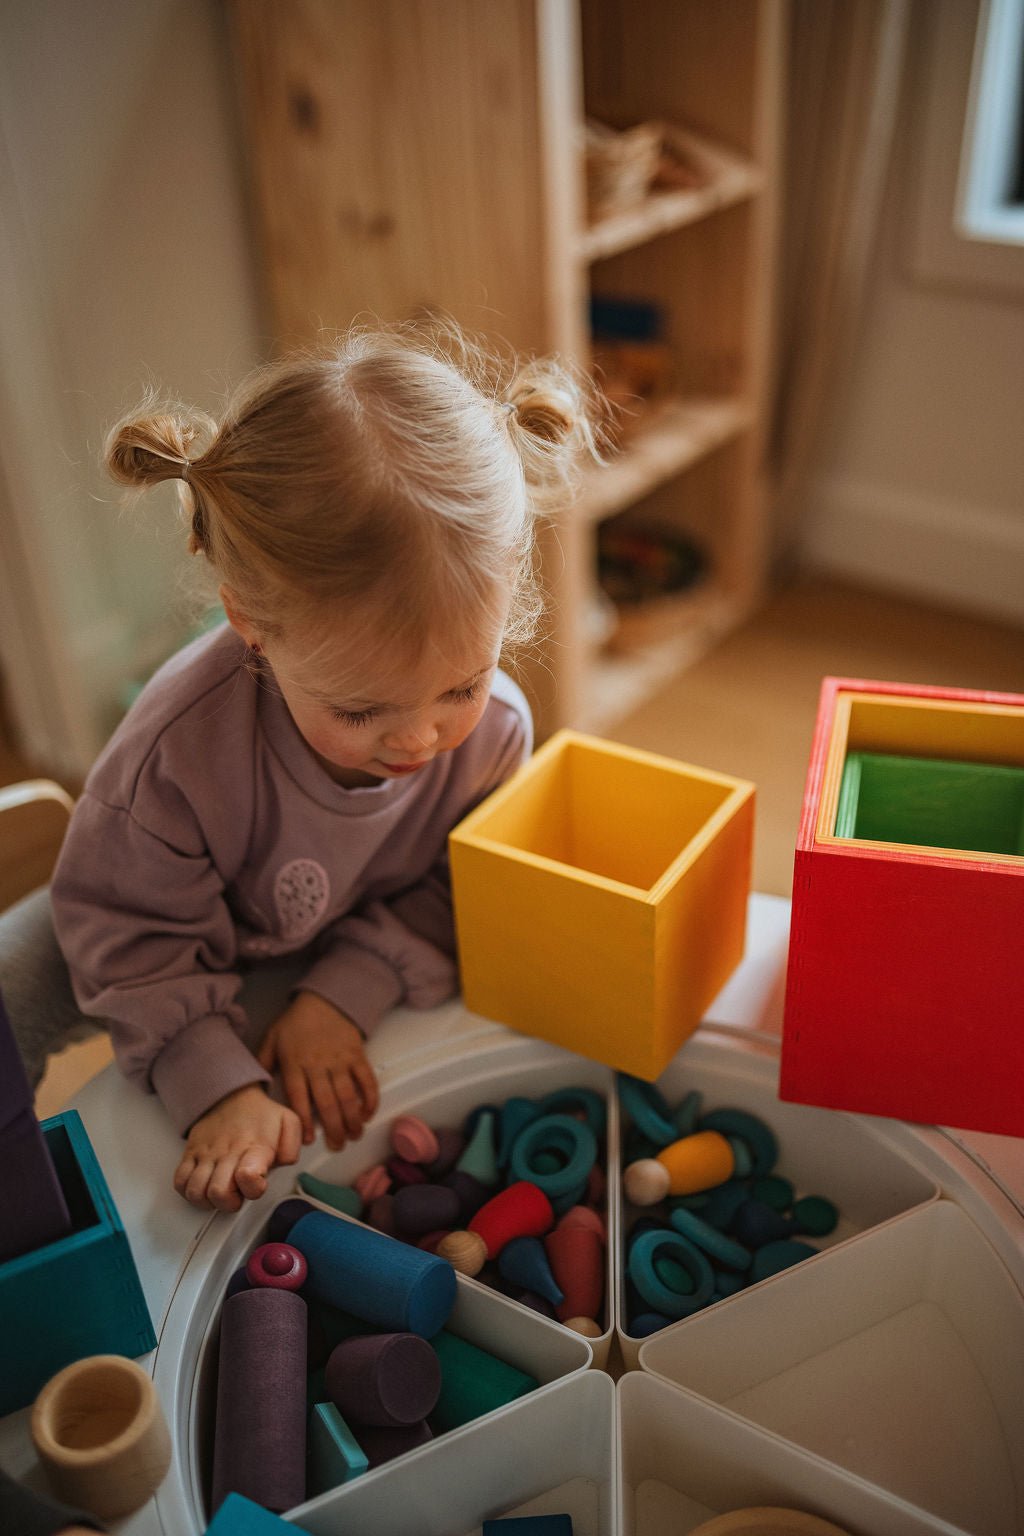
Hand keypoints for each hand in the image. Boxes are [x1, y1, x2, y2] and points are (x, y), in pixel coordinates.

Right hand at [173, 1083, 301, 1211]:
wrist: (231, 1095)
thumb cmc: (260, 1115)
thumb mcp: (288, 1123)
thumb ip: (292, 1147)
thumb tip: (282, 1163)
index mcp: (254, 1147)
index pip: (248, 1177)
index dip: (253, 1188)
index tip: (257, 1184)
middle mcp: (227, 1153)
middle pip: (219, 1193)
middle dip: (230, 1203)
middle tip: (238, 1194)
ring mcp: (206, 1154)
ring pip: (196, 1192)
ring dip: (208, 1200)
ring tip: (221, 1192)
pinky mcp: (190, 1154)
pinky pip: (179, 1182)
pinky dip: (189, 1192)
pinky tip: (204, 1187)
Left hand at [256, 991, 379, 1150]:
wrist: (326, 999)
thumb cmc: (296, 1022)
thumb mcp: (272, 1038)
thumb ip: (262, 1063)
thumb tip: (255, 1087)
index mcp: (295, 1064)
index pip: (299, 1098)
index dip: (304, 1121)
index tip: (309, 1140)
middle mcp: (318, 1065)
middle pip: (327, 1103)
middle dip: (333, 1129)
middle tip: (337, 1146)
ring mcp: (340, 1061)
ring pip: (348, 1096)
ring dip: (352, 1119)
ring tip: (353, 1136)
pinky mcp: (357, 1055)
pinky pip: (366, 1080)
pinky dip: (369, 1099)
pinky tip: (368, 1114)